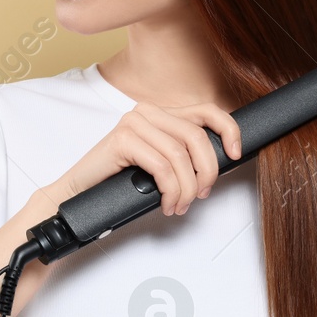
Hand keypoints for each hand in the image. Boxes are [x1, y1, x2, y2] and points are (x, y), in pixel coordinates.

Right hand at [43, 100, 242, 216]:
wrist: (80, 193)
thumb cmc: (119, 181)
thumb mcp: (159, 163)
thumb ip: (182, 154)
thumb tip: (217, 163)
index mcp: (160, 113)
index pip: (206, 111)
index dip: (228, 130)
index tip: (235, 153)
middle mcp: (147, 111)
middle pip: (197, 137)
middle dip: (206, 172)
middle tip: (201, 194)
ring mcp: (133, 123)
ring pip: (180, 156)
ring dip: (186, 188)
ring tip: (179, 205)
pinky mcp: (122, 139)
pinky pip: (161, 167)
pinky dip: (170, 190)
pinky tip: (166, 203)